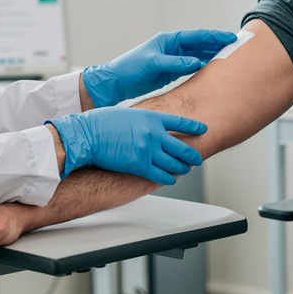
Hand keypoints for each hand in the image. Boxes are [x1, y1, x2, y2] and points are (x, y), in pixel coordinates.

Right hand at [48, 107, 205, 184]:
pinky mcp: (140, 166)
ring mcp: (148, 151)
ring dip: (183, 169)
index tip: (203, 129)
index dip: (194, 127)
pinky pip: (161, 176)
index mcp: (152, 117)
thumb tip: (151, 126)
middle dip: (192, 155)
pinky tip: (172, 180)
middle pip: (182, 147)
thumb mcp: (129, 113)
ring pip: (174, 164)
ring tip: (186, 170)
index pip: (180, 122)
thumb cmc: (102, 122)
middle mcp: (154, 134)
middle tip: (197, 159)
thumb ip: (144, 119)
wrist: (88, 135)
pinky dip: (169, 179)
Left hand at [83, 29, 236, 106]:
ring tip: (230, 56)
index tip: (229, 37)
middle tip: (236, 45)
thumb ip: (175, 63)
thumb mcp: (153, 64)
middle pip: (200, 44)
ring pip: (198, 55)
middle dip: (217, 44)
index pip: (196, 36)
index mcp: (169, 40)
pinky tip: (214, 69)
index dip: (214, 37)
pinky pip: (192, 66)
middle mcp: (172, 47)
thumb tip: (197, 63)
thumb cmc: (131, 69)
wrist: (116, 83)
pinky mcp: (171, 71)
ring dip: (212, 55)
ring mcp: (173, 58)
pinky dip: (203, 66)